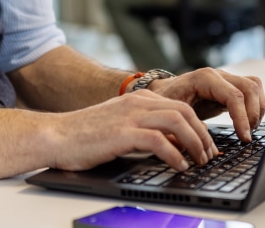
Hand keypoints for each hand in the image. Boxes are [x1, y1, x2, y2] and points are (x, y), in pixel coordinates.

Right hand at [45, 90, 217, 170]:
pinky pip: (158, 141)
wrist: (55, 135)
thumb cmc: (84, 136)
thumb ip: (145, 129)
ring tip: (200, 161)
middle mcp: (136, 103)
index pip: (180, 106)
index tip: (206, 144)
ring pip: (177, 121)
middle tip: (209, 154)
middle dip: (202, 134)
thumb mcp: (120, 126)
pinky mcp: (122, 133)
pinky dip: (174, 154)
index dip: (198, 126)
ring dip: (194, 143)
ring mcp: (129, 116)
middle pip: (184, 111)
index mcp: (137, 99)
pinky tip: (179, 165)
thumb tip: (172, 146)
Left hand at [145, 68, 264, 142]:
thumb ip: (186, 124)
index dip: (242, 118)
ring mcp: (226, 79)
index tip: (244, 138)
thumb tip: (200, 141)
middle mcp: (218, 75)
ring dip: (257, 109)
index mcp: (204, 78)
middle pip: (250, 88)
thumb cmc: (165, 101)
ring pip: (254, 86)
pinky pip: (251, 91)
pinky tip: (248, 123)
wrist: (162, 92)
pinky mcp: (230, 87)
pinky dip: (255, 106)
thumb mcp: (172, 112)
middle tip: (246, 136)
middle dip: (252, 114)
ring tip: (249, 130)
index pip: (234, 95)